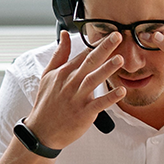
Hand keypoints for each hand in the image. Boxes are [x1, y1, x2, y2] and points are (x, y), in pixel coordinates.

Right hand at [25, 30, 127, 149]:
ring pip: (94, 80)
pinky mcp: (84, 113)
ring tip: (120, 59)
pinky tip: (121, 91)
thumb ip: (60, 54)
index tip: (110, 33)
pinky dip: (110, 98)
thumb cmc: (46, 103)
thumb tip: (65, 34)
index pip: (83, 54)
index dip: (97, 43)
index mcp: (64, 72)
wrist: (42, 131)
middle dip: (104, 48)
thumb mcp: (48, 75)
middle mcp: (71, 83)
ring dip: (107, 69)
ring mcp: (78, 98)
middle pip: (90, 62)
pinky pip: (99, 104)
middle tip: (117, 36)